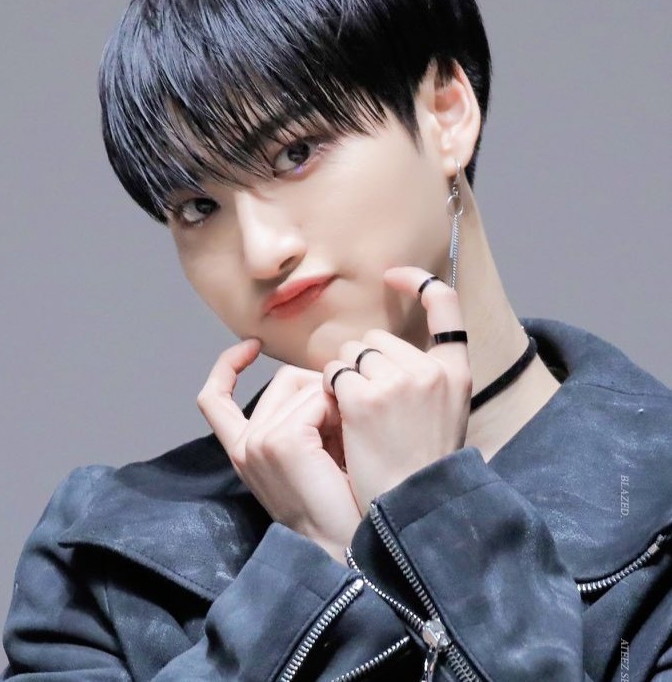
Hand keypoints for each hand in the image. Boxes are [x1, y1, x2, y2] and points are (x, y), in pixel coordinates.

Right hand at [196, 339, 360, 563]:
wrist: (345, 547)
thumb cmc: (338, 501)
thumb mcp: (306, 454)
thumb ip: (298, 417)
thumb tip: (319, 377)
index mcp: (243, 450)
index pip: (214, 398)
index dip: (227, 366)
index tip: (252, 346)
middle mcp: (244, 444)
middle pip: (283, 379)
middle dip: (320, 391)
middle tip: (344, 429)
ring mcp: (259, 441)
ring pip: (301, 384)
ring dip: (333, 402)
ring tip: (347, 441)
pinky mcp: (281, 441)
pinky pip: (317, 399)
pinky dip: (338, 411)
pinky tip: (346, 441)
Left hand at [321, 266, 471, 514]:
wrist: (411, 509)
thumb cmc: (419, 467)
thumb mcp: (443, 415)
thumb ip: (424, 378)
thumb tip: (379, 352)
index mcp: (455, 374)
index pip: (446, 305)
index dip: (419, 283)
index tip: (394, 276)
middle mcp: (431, 371)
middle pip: (376, 339)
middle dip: (364, 364)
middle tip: (370, 408)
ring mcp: (399, 382)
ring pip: (350, 354)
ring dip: (344, 379)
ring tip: (360, 420)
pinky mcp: (366, 398)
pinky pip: (332, 373)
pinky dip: (329, 393)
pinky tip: (345, 422)